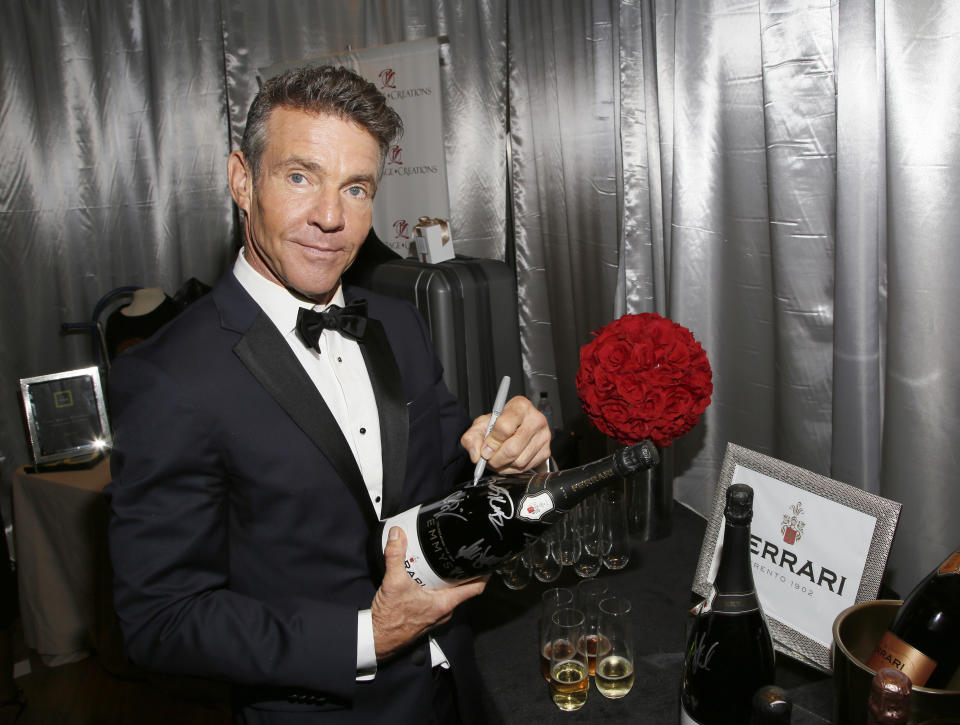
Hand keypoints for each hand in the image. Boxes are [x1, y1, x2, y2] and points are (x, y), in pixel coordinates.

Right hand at [371, 527, 486, 660]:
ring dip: (449, 579)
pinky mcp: (425, 616)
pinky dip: (436, 587)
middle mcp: (444, 611)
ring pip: (449, 594)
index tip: (489, 560)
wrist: (378, 638)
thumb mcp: (393, 582)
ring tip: (446, 562)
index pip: (475, 588)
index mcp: (445, 603)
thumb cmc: (390, 620)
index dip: (484, 573)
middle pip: (463, 588)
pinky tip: (426, 578)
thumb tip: (397, 535)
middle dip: (464, 572)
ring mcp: (435, 614)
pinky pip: (437, 599)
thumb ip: (395, 556)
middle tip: (465, 554)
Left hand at [461, 395, 550, 473]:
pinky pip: (525, 468)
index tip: (485, 448)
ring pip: (519, 461)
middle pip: (512, 448)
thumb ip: (472, 437)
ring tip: (497, 458)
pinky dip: (512, 469)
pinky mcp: (546, 451)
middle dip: (495, 458)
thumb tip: (476, 455)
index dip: (491, 442)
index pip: (504, 427)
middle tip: (488, 458)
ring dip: (503, 465)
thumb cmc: (501, 423)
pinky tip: (507, 461)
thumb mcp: (482, 424)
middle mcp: (536, 419)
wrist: (517, 427)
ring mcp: (544, 436)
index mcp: (520, 406)